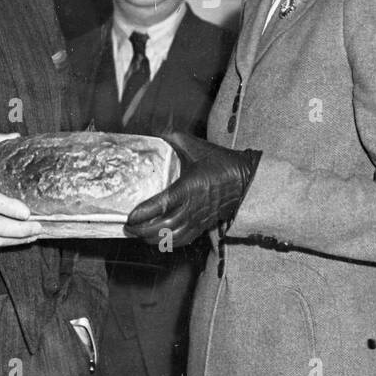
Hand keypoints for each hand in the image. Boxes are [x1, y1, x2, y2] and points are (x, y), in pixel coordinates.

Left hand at [123, 131, 260, 248]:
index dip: (144, 213)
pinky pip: (184, 239)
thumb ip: (175, 138)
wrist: (246, 179)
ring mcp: (199, 219)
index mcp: (189, 187)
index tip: (130, 216)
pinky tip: (158, 240)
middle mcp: (193, 207)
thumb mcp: (197, 146)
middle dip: (142, 230)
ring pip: (172, 236)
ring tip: (139, 234)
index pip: (162, 204)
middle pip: (163, 226)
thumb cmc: (221, 162)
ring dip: (153, 238)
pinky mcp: (204, 225)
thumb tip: (156, 132)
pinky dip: (168, 243)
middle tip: (128, 227)